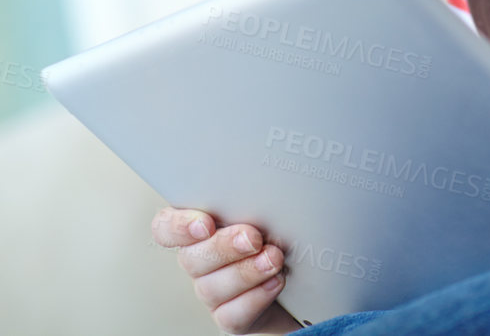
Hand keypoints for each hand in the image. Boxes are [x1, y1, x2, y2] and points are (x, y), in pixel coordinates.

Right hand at [151, 207, 298, 333]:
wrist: (307, 277)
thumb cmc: (283, 232)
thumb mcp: (270, 210)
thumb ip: (255, 201)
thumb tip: (266, 187)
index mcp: (201, 230)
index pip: (166, 227)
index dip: (177, 227)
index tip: (205, 224)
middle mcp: (201, 262)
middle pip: (191, 258)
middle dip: (223, 247)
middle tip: (253, 237)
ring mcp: (214, 291)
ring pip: (211, 288)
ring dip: (245, 272)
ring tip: (273, 259)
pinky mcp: (232, 316)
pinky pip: (231, 315)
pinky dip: (255, 298)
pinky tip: (275, 282)